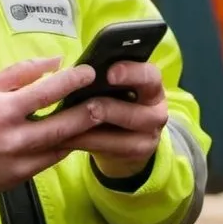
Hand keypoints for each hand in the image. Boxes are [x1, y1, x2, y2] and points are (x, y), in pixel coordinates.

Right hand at [0, 57, 97, 197]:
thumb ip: (18, 72)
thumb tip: (52, 60)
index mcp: (3, 110)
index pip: (47, 92)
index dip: (72, 80)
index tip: (90, 73)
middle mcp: (14, 137)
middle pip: (63, 124)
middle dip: (90, 112)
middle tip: (108, 101)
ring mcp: (19, 160)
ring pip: (62, 146)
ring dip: (83, 133)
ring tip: (100, 120)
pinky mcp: (20, 176)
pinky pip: (51, 160)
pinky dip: (65, 147)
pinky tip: (76, 137)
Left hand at [65, 61, 167, 177]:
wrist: (121, 139)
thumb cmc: (111, 100)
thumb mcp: (111, 87)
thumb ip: (100, 77)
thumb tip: (73, 69)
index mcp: (151, 86)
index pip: (150, 76)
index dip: (132, 73)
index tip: (109, 73)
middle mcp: (157, 111)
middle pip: (142, 112)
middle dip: (112, 109)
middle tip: (89, 106)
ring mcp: (150, 136)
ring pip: (125, 136)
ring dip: (94, 128)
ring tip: (69, 123)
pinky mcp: (137, 154)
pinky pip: (110, 148)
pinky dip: (86, 142)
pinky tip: (65, 137)